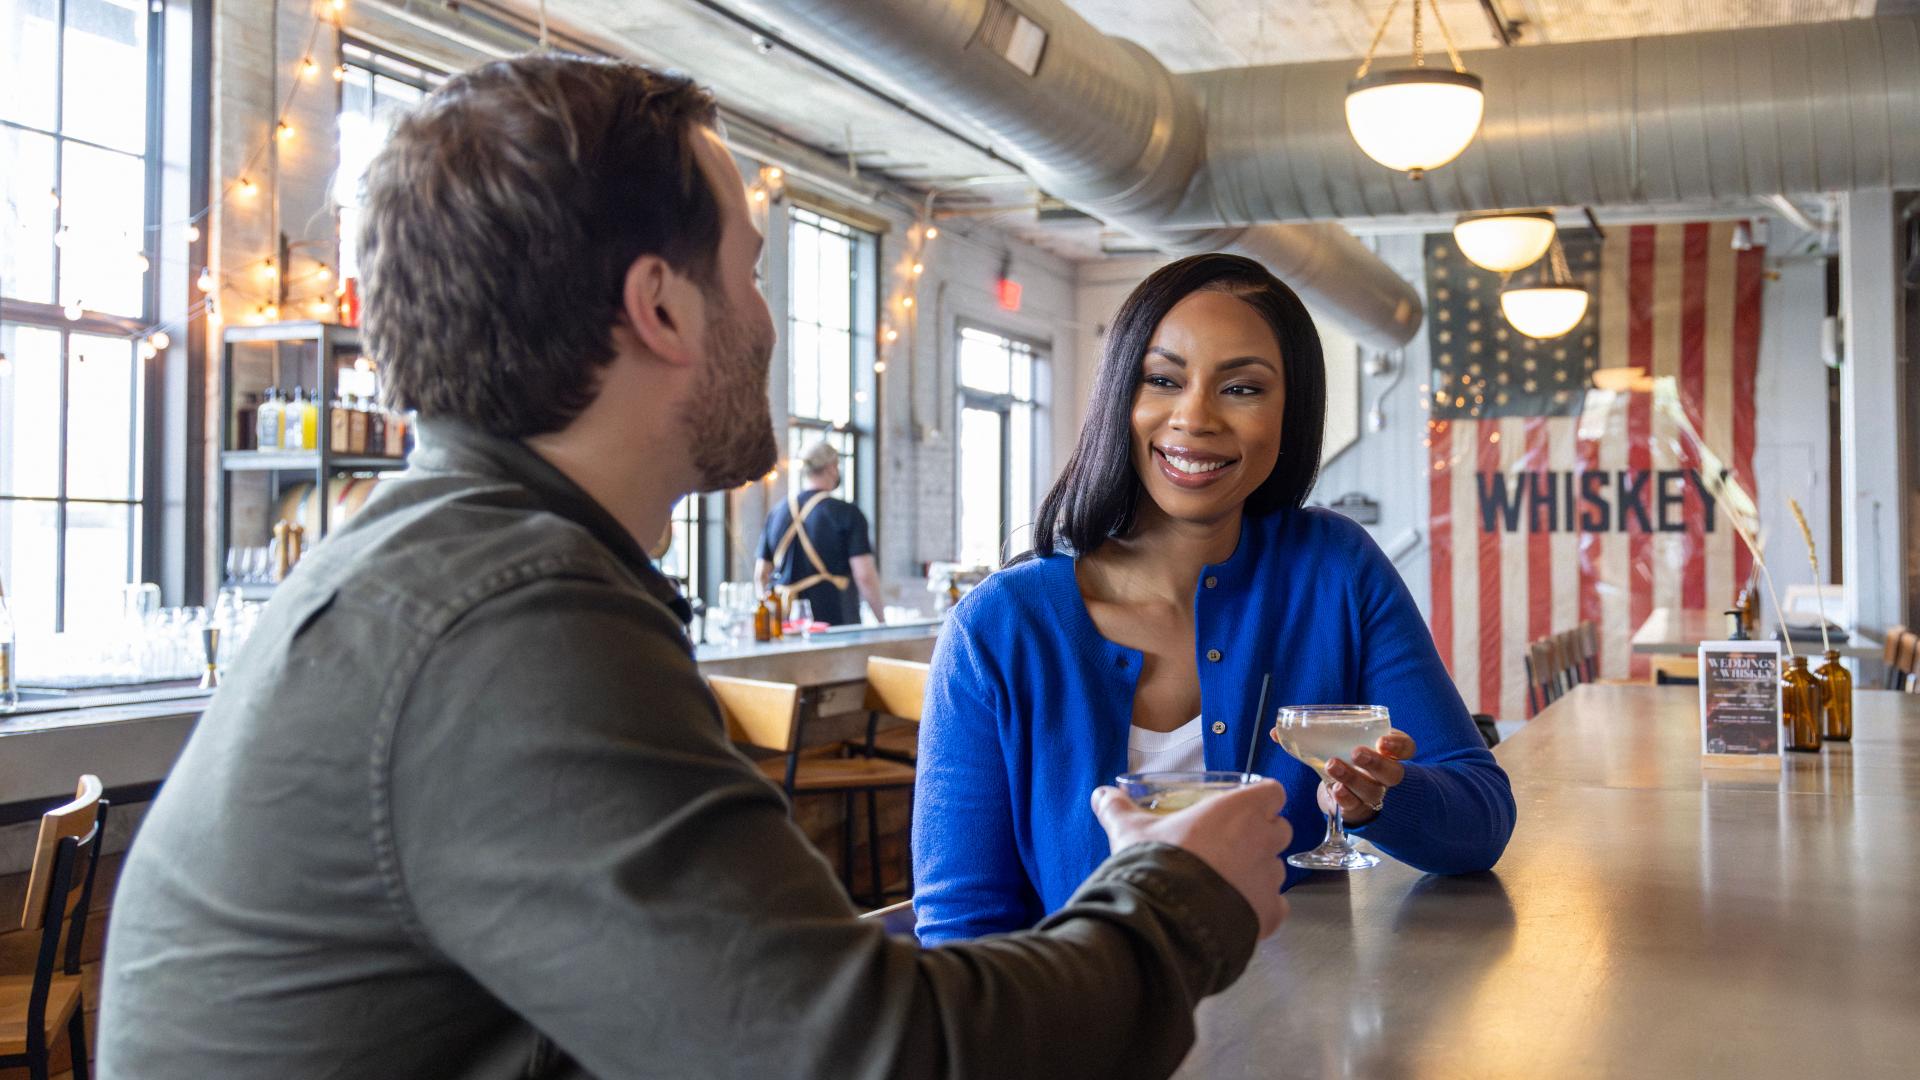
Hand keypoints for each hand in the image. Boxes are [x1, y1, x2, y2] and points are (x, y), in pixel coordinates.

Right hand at [1090, 781, 1291, 938]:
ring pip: (1275, 869)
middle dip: (1261, 835)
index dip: (1261, 799)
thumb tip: (1100, 795)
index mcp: (1238, 810)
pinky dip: (1261, 908)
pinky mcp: (1270, 914)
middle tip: (1230, 845)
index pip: (1273, 792)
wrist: (1167, 918)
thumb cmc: (1157, 863)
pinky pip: (1276, 906)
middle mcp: (1262, 839)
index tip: (1244, 806)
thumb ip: (1118, 809)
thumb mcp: (1130, 831)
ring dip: (1257, 872)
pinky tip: (1234, 911)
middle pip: (1279, 829)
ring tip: (1224, 883)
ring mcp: (1269, 878)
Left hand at [1318, 731, 1415, 826]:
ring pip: (1371, 791)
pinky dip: (1345, 797)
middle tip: (1357, 753)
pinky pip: (1354, 806)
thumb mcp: (1350, 741)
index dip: (1398, 745)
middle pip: (1393, 774)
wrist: (1338, 790)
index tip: (1382, 741)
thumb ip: (1343, 731)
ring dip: (1352, 778)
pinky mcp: (1356, 809)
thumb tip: (1312, 719)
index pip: (1406, 748)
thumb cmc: (1345, 756)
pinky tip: (1336, 788)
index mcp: (1389, 754)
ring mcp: (1373, 794)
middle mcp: (1385, 776)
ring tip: (1332, 765)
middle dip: (1376, 763)